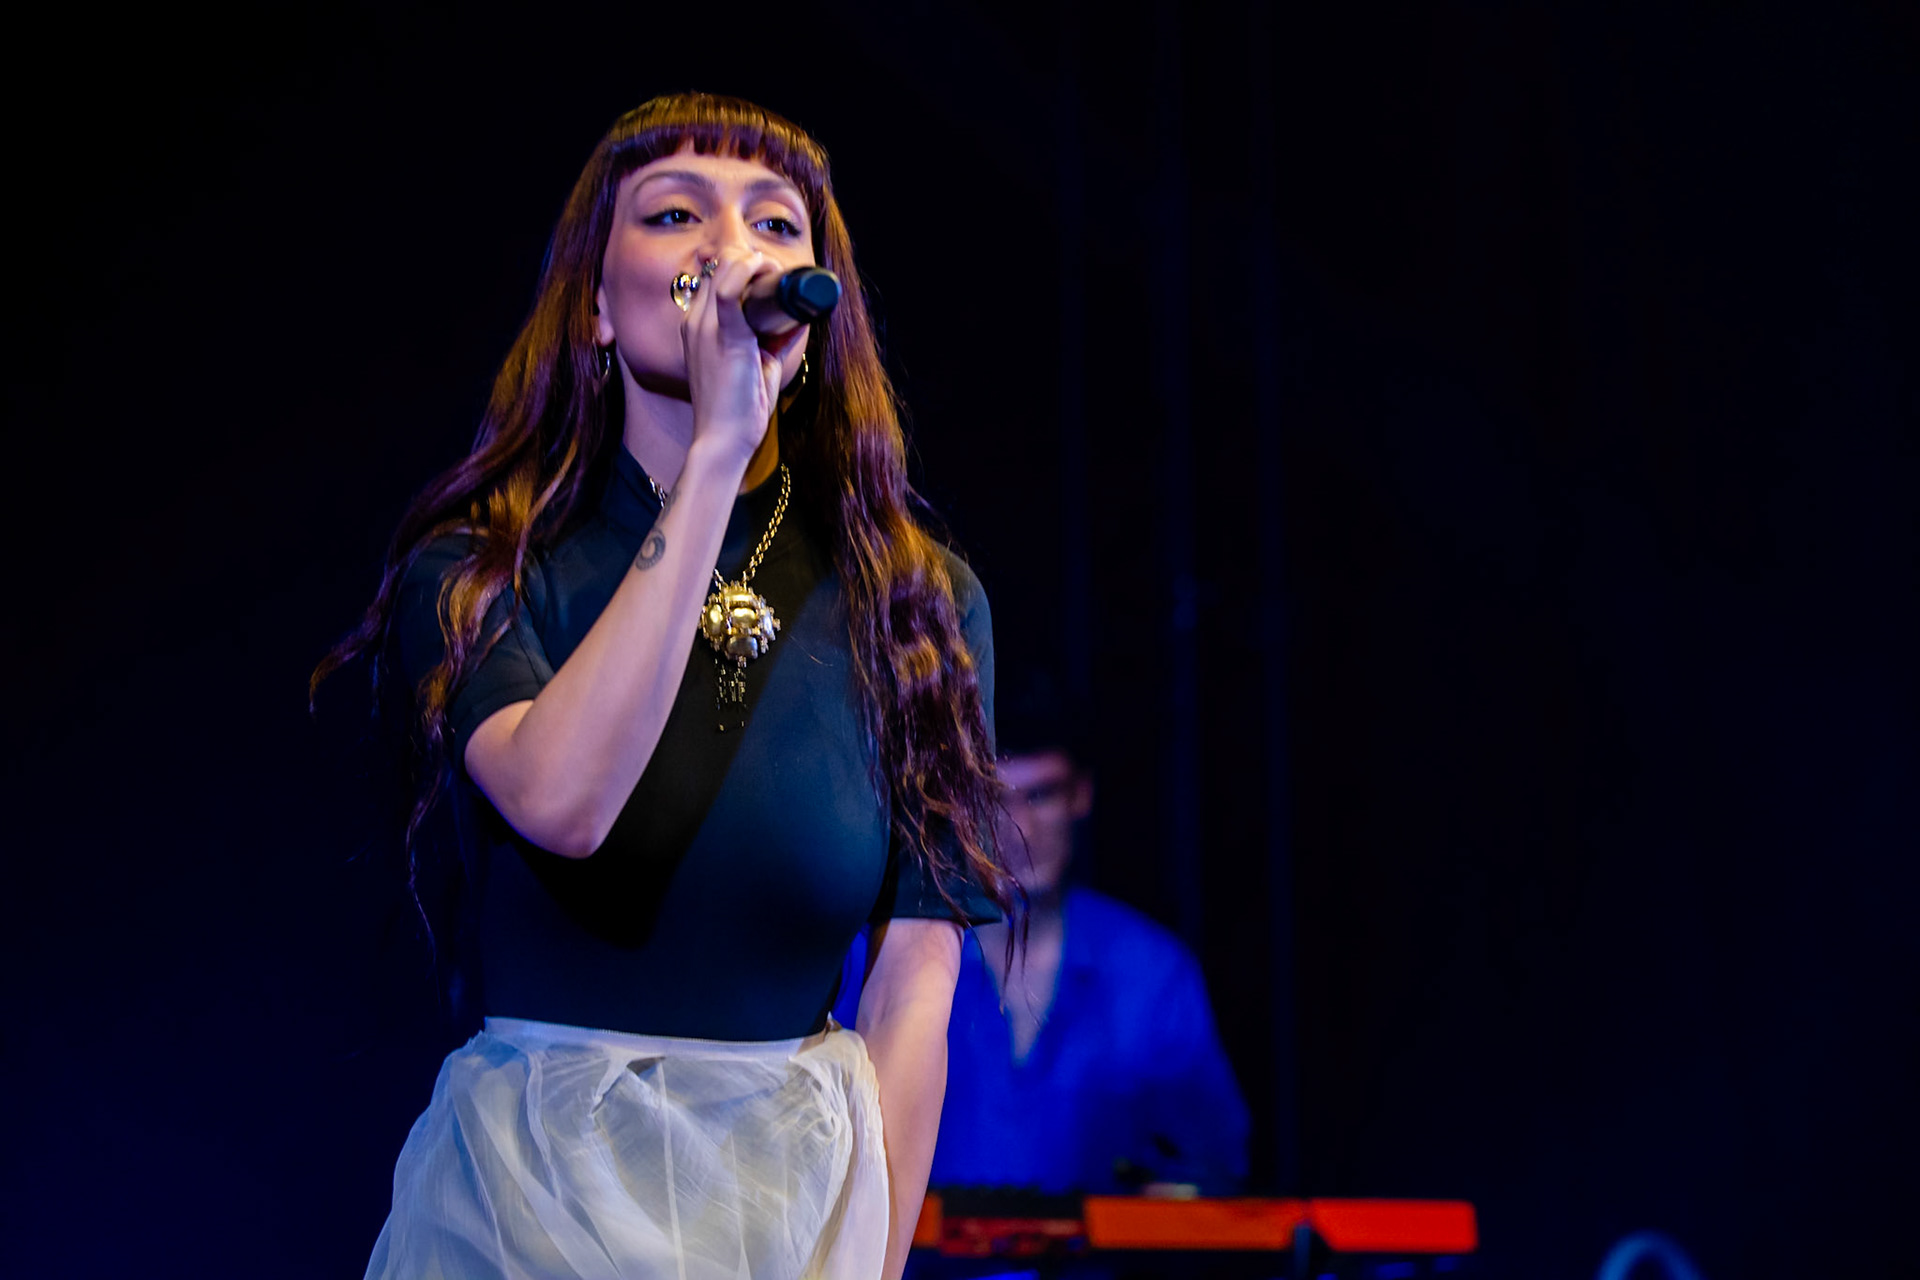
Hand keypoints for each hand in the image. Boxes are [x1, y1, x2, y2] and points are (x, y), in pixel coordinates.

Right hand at [681, 247, 793, 464]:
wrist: (724, 440)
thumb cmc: (739, 407)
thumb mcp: (758, 363)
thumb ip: (775, 337)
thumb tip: (799, 317)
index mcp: (698, 326)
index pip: (716, 275)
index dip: (744, 266)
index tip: (770, 278)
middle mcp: (696, 320)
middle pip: (721, 262)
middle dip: (754, 259)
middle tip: (777, 276)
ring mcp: (705, 327)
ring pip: (725, 264)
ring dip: (757, 262)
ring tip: (776, 277)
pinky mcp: (723, 337)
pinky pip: (729, 288)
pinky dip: (752, 272)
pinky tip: (770, 275)